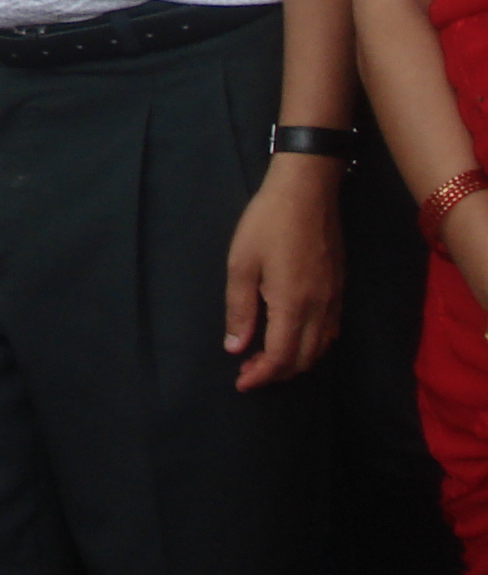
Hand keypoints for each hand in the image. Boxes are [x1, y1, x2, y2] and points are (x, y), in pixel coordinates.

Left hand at [224, 157, 343, 388]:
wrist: (307, 192)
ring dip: (295, 360)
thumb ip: (239, 309)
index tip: (241, 383)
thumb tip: (236, 348)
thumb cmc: (267, 224)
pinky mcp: (339, 288)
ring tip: (266, 357)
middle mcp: (320, 309)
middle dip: (276, 373)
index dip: (261, 376)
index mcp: (292, 305)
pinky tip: (293, 336)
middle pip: (303, 359)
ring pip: (320, 348)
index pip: (281, 358)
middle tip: (248, 370)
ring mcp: (334, 299)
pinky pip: (330, 331)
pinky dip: (312, 345)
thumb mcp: (241, 264)